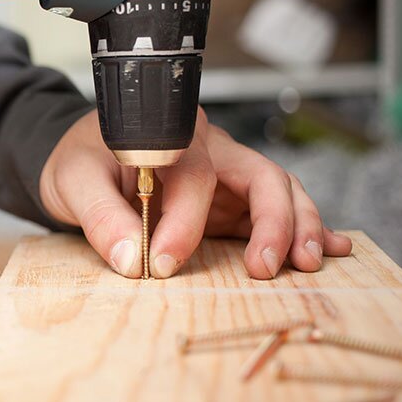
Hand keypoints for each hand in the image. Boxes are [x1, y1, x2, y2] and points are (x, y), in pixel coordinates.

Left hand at [39, 108, 352, 278]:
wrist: (76, 163)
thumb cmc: (77, 162)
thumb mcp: (73, 182)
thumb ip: (99, 216)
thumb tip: (131, 260)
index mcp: (172, 133)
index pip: (195, 177)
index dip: (184, 224)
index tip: (162, 263)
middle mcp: (208, 148)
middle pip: (259, 175)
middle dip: (273, 221)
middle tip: (267, 267)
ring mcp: (224, 176)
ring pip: (277, 191)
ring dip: (297, 226)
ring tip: (308, 263)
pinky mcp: (227, 202)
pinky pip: (270, 212)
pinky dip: (302, 229)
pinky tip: (328, 249)